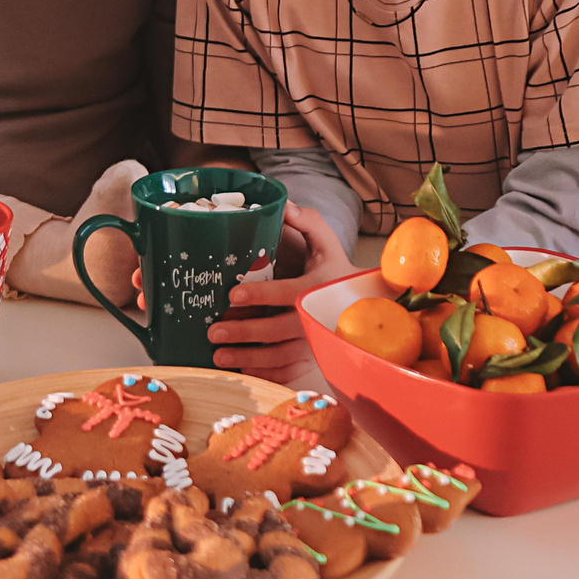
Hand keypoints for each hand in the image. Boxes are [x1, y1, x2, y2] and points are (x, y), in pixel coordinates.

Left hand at [203, 205, 355, 382]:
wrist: (364, 304)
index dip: (260, 295)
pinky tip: (240, 371)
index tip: (233, 295)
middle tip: (214, 331)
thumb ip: (307, 221)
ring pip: (280, 356)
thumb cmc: (336, 269)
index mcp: (317, 288)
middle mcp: (316, 319)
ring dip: (248, 358)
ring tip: (218, 356)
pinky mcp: (313, 358)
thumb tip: (282, 204)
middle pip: (278, 330)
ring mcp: (315, 343)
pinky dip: (265, 374)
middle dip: (244, 332)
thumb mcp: (326, 241)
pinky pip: (288, 371)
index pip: (286, 293)